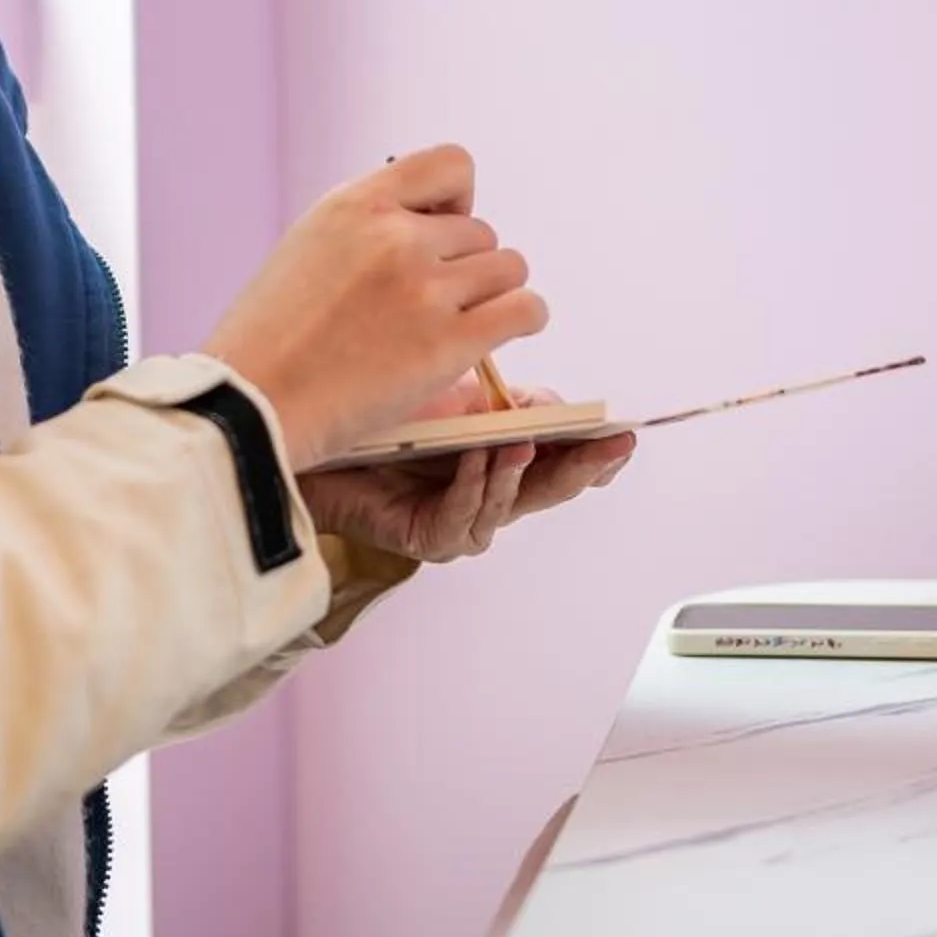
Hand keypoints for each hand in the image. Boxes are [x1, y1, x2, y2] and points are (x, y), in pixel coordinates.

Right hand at [203, 145, 546, 468]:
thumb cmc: (269, 343)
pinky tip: (503, 335)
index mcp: (355, 205)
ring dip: (494, 296)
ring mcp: (424, 287)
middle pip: (481, 231)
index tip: (442, 232)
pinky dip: (524, 319)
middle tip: (430, 310)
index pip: (450, 165)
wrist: (249, 409)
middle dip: (465, 268)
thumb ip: (367, 229)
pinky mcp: (448, 342)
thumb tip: (432, 224)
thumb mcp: (307, 250)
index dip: (458, 200)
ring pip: (509, 268)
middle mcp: (394, 235)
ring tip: (461, 326)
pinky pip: (525, 309)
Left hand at [297, 377, 634, 562]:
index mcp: (502, 460)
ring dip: (517, 470)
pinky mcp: (426, 538)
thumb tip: (552, 404)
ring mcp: (459, 520)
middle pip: (547, 489)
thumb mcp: (456, 398)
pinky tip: (478, 457)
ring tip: (525, 439)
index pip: (559, 460)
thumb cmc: (383, 419)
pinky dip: (472, 486)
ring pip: (506, 504)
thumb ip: (508, 403)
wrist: (313, 442)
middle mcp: (487, 496)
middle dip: (581, 467)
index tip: (623, 434)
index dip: (593, 451)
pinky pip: (459, 515)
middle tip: (610, 446)